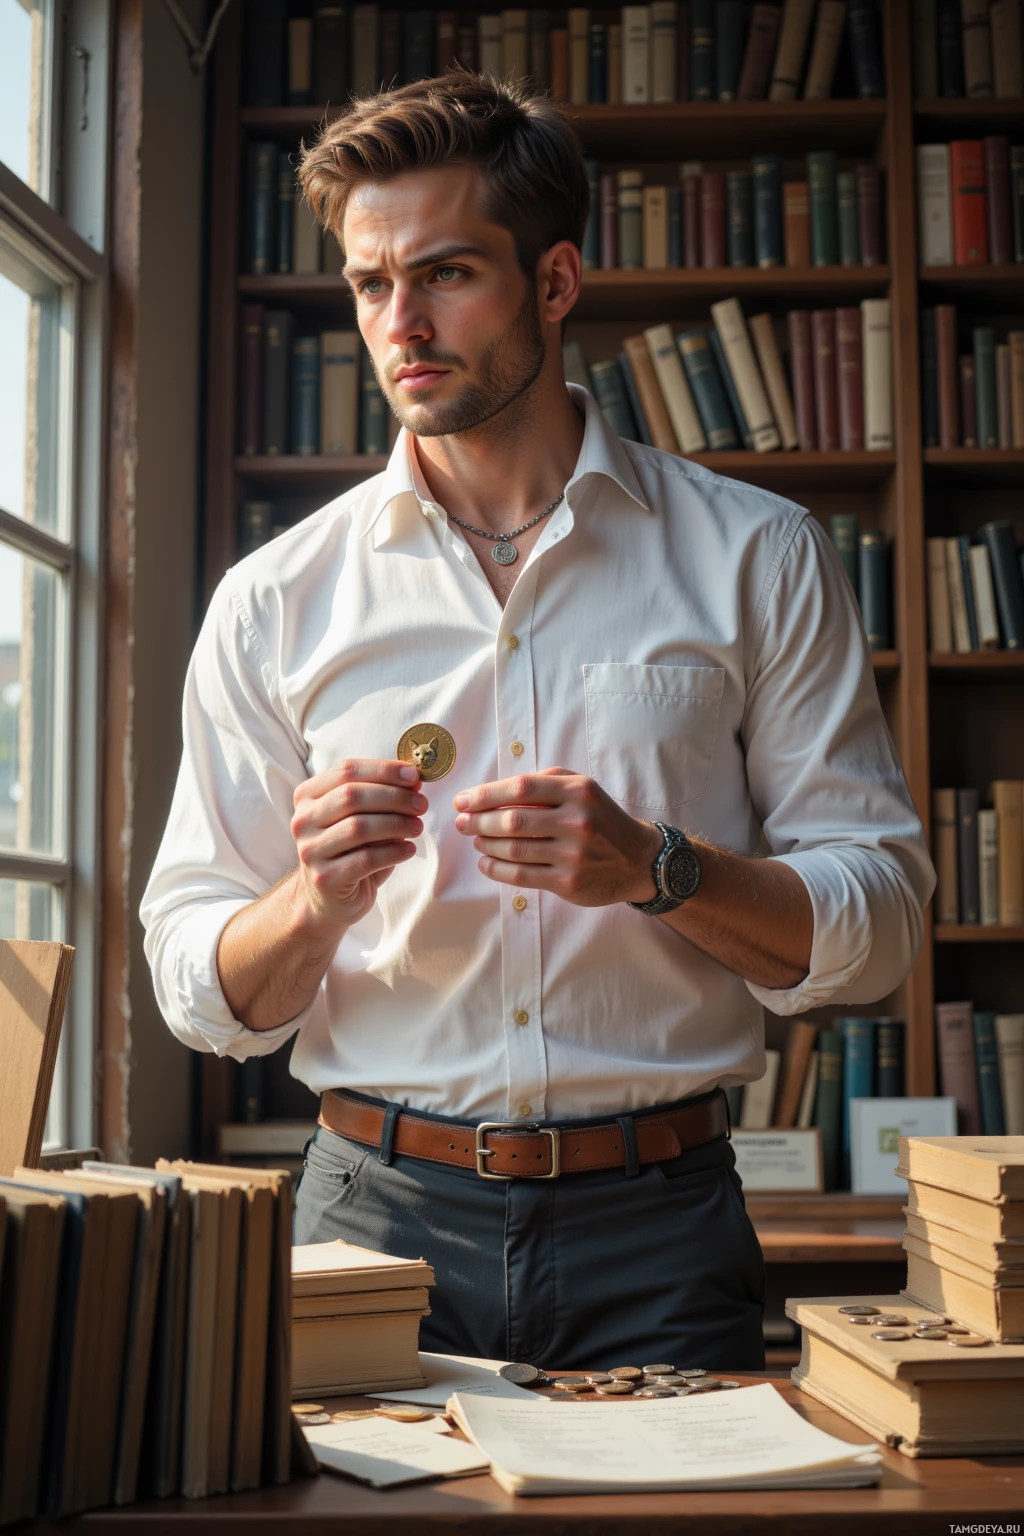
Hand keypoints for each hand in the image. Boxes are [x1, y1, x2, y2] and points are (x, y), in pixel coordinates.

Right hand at [290, 758, 426, 929]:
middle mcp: (303, 821)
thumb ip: (381, 797)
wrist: (329, 898)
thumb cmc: (350, 851)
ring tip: (418, 827)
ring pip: (359, 827)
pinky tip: (409, 849)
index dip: (383, 770)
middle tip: (421, 805)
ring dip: (397, 824)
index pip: (347, 770)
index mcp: (308, 796)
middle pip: (352, 796)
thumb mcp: (361, 817)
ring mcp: (310, 850)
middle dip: (394, 797)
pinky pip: (366, 859)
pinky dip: (393, 851)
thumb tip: (414, 781)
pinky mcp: (325, 878)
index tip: (414, 776)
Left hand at [453, 767, 661, 906]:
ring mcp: (574, 855)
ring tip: (475, 839)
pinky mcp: (569, 882)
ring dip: (485, 844)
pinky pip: (522, 876)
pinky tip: (486, 862)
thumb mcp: (582, 788)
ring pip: (514, 849)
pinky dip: (496, 869)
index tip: (463, 800)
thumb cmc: (600, 818)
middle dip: (478, 821)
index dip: (485, 794)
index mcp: (578, 791)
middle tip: (462, 822)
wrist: (638, 859)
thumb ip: (545, 782)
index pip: (521, 789)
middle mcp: (577, 821)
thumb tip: (493, 791)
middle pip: (513, 820)